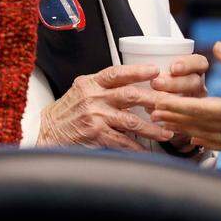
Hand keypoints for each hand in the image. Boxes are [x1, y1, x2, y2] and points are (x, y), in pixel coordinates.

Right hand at [37, 64, 174, 151]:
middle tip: (173, 102)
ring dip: (151, 128)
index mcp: (91, 83)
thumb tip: (133, 81)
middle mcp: (93, 98)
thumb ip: (103, 85)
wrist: (48, 131)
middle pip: (129, 95)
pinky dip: (136, 147)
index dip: (137, 70)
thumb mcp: (82, 90)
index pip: (117, 73)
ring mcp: (94, 117)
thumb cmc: (68, 110)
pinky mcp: (95, 135)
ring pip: (130, 121)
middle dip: (154, 99)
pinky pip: (120, 141)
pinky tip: (148, 150)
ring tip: (167, 132)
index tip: (156, 70)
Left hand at [151, 42, 220, 152]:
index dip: (177, 106)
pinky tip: (196, 138)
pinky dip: (205, 140)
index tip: (158, 103)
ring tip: (167, 125)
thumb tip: (217, 47)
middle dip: (174, 118)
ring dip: (186, 129)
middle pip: (199, 124)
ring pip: (209, 136)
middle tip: (152, 113)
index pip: (200, 109)